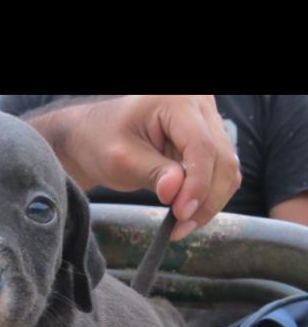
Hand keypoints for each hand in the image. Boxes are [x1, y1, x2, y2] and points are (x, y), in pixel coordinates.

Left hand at [43, 95, 240, 237]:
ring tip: (182, 223)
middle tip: (181, 226)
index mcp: (175, 100)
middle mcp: (199, 103)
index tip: (180, 214)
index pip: (201, 146)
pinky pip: (221, 171)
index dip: (197, 185)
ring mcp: (208, 119)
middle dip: (205, 198)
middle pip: (222, 158)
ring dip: (209, 201)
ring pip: (227, 168)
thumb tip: (177, 192)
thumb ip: (153, 173)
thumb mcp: (122, 159)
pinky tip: (187, 211)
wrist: (98, 135)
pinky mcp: (209, 137)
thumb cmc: (103, 140)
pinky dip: (208, 195)